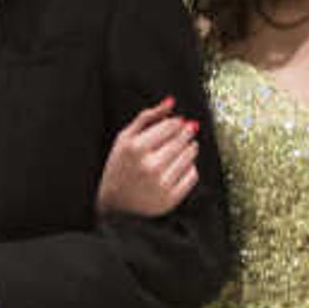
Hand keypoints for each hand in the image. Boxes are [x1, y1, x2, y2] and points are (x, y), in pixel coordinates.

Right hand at [97, 96, 200, 216]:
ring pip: (190, 156)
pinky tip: (178, 168)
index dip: (177, 122)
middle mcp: (149, 166)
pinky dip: (190, 168)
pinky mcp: (170, 199)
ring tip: (181, 149)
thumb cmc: (120, 168)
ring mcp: (160, 184)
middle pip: (182, 140)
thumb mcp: (125, 138)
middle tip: (185, 132)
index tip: (177, 123)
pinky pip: (192, 175)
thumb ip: (147, 117)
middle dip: (186, 134)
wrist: (116, 206)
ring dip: (190, 149)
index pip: (170, 126)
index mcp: (135, 148)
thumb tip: (171, 101)